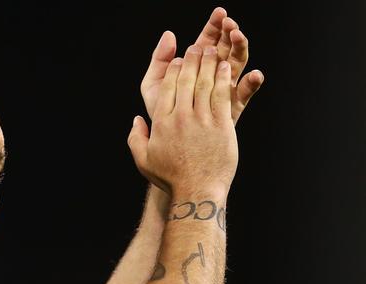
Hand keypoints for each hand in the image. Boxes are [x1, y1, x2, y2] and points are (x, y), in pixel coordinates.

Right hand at [131, 46, 237, 196]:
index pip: (168, 88)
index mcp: (161, 123)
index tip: (178, 60)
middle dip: (192, 60)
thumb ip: (136, 138)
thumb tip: (136, 120)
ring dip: (209, 63)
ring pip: (205, 83)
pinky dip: (223, 79)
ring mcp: (202, 120)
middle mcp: (181, 118)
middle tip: (196, 48)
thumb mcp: (143, 161)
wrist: (197, 192)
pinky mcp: (221, 125)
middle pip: (186, 80)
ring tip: (212, 51)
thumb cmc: (170, 178)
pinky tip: (225, 68)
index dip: (174, 70)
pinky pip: (222, 95)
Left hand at [140, 7, 263, 125]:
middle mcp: (212, 75)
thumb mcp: (154, 86)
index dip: (214, 26)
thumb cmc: (160, 115)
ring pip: (237, 65)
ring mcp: (223, 89)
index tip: (220, 14)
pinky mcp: (231, 107)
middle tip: (230, 24)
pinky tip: (256, 75)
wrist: (167, 145)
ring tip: (239, 38)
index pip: (208, 40)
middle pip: (226, 48)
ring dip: (241, 49)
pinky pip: (245, 93)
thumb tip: (169, 34)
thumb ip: (160, 60)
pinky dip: (252, 83)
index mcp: (195, 66)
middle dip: (230, 34)